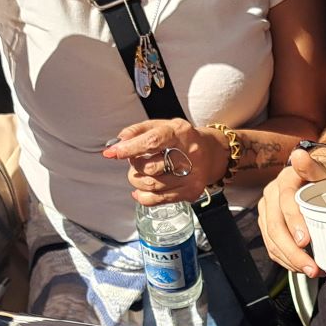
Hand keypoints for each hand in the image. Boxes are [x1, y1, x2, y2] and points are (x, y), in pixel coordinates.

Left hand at [104, 118, 230, 206]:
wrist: (212, 154)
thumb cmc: (183, 139)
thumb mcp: (162, 126)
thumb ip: (138, 131)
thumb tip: (118, 143)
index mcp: (180, 133)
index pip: (152, 141)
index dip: (130, 148)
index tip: (113, 152)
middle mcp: (188, 155)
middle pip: (150, 167)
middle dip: (135, 165)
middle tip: (136, 160)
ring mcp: (191, 176)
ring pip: (152, 185)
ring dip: (137, 180)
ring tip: (141, 172)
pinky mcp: (190, 192)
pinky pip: (157, 199)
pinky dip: (143, 196)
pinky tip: (142, 189)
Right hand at [256, 147, 325, 276]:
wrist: (319, 175)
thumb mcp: (325, 167)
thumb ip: (314, 165)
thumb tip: (299, 156)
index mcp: (284, 181)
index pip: (285, 204)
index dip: (294, 223)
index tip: (306, 242)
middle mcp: (271, 196)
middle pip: (275, 228)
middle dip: (293, 252)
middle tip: (312, 268)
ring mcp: (267, 211)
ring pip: (272, 241)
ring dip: (290, 260)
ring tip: (311, 272)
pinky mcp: (269, 224)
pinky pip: (273, 246)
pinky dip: (286, 260)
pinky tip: (302, 268)